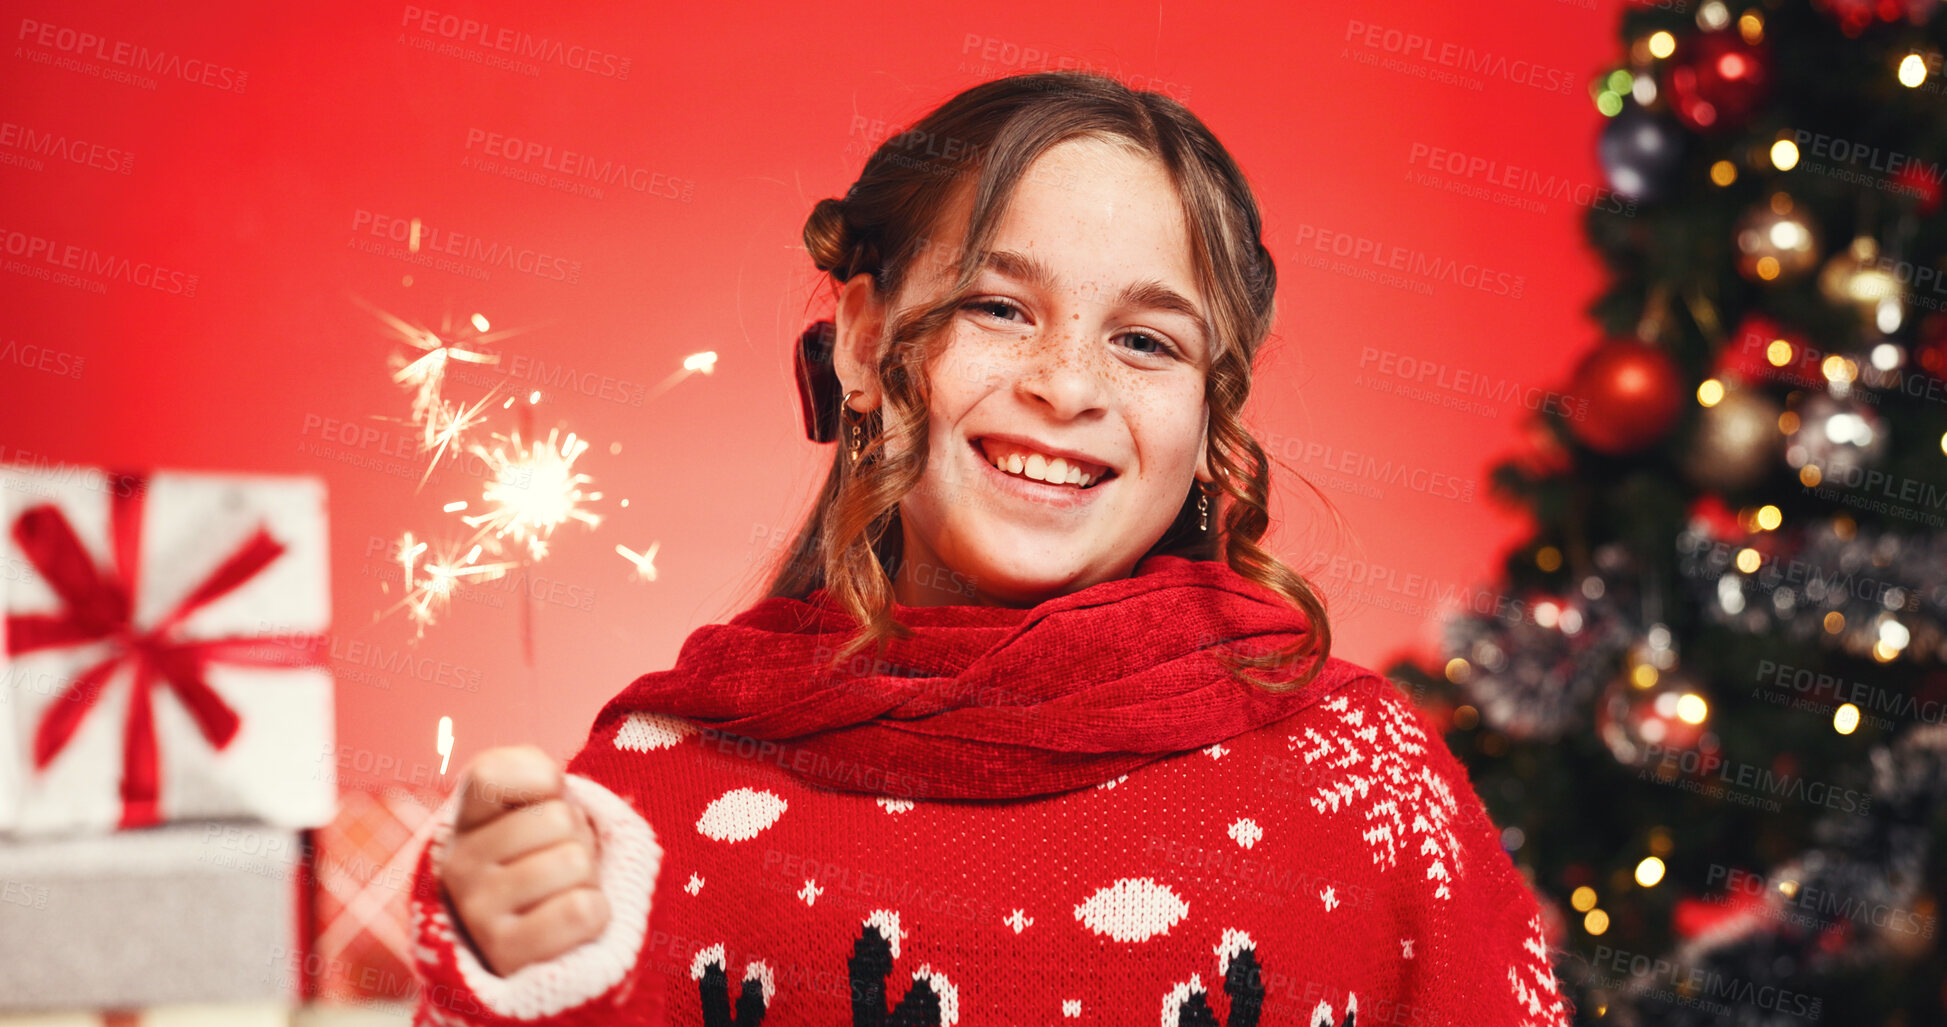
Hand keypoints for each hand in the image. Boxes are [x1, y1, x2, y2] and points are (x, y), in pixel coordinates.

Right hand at [435, 745, 609, 976]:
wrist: (542, 941)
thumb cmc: (547, 858)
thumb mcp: (539, 805)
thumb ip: (535, 772)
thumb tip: (549, 780)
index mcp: (466, 820)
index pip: (489, 774)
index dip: (540, 778)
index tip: (548, 800)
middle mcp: (459, 864)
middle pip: (558, 818)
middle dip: (579, 838)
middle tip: (560, 862)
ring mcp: (476, 911)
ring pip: (574, 863)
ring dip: (587, 878)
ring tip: (562, 892)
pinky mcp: (504, 953)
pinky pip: (582, 911)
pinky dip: (595, 914)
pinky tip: (568, 925)